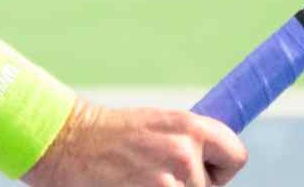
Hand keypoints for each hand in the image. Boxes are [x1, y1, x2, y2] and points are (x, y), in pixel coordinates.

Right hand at [23, 100, 246, 186]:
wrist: (66, 143)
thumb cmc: (109, 135)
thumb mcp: (156, 123)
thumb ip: (187, 138)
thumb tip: (218, 156)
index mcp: (188, 126)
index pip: (237, 156)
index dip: (221, 167)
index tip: (203, 169)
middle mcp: (183, 152)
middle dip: (190, 185)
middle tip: (155, 174)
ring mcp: (168, 183)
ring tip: (138, 179)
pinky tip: (130, 186)